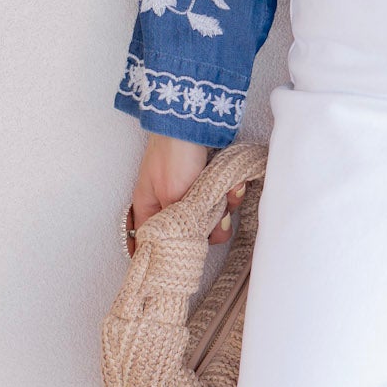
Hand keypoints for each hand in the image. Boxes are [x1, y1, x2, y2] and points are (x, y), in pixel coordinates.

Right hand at [125, 132, 245, 257]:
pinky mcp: (209, 185)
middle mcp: (169, 206)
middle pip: (192, 236)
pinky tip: (236, 185)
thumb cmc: (173, 157)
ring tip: (228, 192)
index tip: (181, 263)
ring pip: (212, 219)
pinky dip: (232, 194)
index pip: (151, 244)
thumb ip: (179, 226)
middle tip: (216, 216)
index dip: (166, 255)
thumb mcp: (171, 197)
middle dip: (209, 228)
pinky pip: (224, 201)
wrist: (192, 123)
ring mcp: (190, 195)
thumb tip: (183, 249)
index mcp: (150, 211)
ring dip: (224, 208)